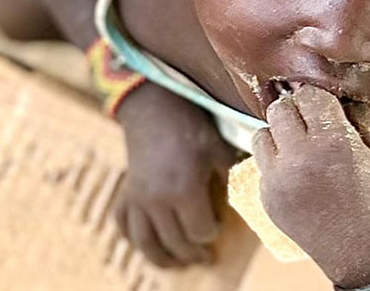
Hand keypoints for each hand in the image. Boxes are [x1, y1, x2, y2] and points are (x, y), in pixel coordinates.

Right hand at [114, 82, 237, 266]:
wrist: (155, 106)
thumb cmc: (190, 126)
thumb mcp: (217, 149)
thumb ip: (229, 177)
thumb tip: (245, 195)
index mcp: (184, 190)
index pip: (199, 231)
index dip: (211, 233)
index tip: (218, 227)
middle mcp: (158, 200)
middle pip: (175, 242)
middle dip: (192, 252)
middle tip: (205, 255)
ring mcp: (138, 198)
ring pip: (146, 243)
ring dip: (162, 258)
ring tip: (178, 262)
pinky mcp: (126, 192)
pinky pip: (123, 224)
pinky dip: (133, 238)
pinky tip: (147, 242)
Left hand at [253, 85, 369, 288]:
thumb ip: (357, 117)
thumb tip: (338, 93)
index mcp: (332, 141)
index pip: (308, 94)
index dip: (318, 96)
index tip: (324, 103)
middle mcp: (298, 158)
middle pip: (279, 108)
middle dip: (296, 110)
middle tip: (312, 122)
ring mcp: (277, 180)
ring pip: (262, 133)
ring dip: (279, 134)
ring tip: (301, 147)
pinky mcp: (267, 198)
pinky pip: (262, 164)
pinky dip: (276, 162)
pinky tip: (299, 173)